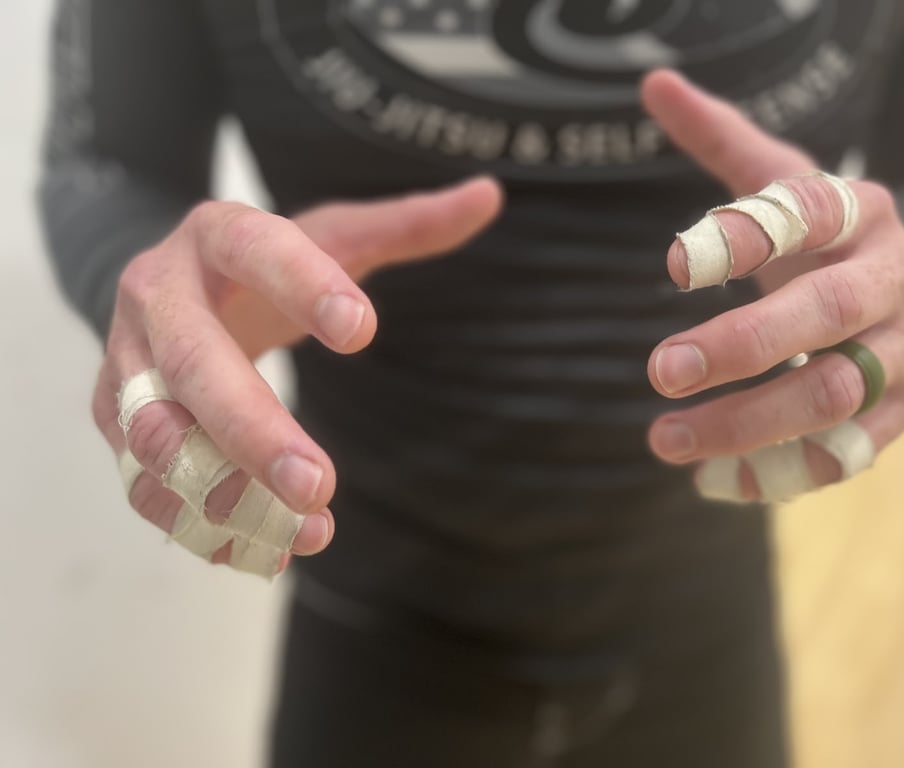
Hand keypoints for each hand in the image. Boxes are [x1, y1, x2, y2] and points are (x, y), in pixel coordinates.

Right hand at [93, 178, 502, 572]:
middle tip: (319, 484)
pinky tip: (257, 551)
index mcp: (215, 236)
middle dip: (253, 429)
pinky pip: (141, 479)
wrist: (160, 283)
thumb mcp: (326, 233)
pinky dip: (193, 522)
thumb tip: (490, 194)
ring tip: (298, 531)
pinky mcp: (113, 418)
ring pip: (153, 433)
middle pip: (193, 363)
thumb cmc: (257, 262)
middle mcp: (156, 296)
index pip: (256, 249)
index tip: (364, 329)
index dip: (304, 285)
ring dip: (219, 491)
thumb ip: (405, 225)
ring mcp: (126, 362)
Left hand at [640, 70, 903, 502]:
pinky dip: (783, 470)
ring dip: (749, 424)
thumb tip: (654, 83)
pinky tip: (717, 481)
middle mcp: (894, 277)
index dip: (742, 237)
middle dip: (740, 347)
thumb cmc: (821, 235)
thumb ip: (720, 139)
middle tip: (657, 372)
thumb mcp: (780, 180)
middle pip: (823, 314)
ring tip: (664, 442)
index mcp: (859, 211)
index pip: (806, 214)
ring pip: (835, 393)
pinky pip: (849, 451)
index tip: (668, 267)